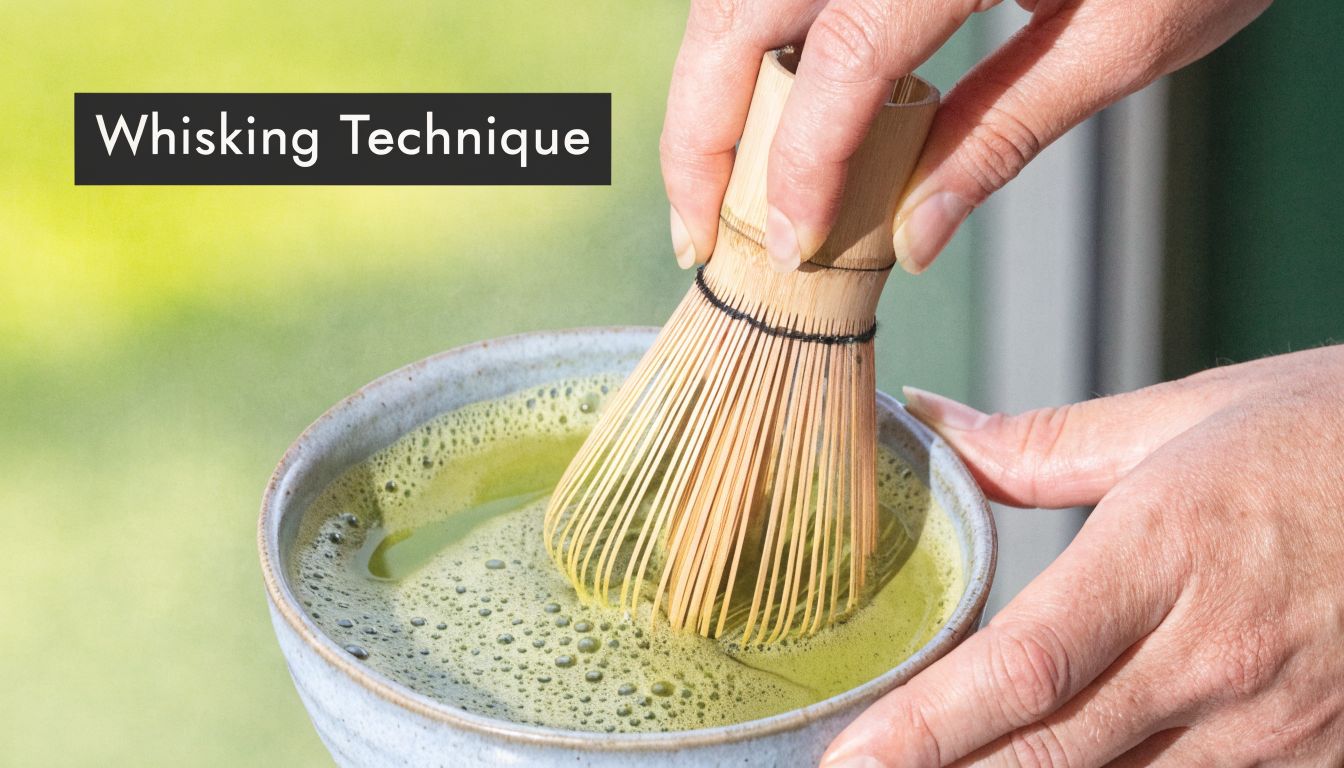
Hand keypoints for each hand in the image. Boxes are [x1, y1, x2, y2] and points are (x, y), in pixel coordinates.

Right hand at [662, 0, 1269, 273]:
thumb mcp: (1126, 39)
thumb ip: (1004, 134)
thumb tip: (913, 237)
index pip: (839, 57)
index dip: (799, 165)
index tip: (788, 248)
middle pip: (736, 7)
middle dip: (698, 126)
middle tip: (695, 227)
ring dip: (713, 79)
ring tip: (722, 175)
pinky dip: (754, 35)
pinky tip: (769, 97)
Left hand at [821, 345, 1343, 765]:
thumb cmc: (1330, 432)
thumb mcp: (1184, 417)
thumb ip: (1043, 443)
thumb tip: (934, 419)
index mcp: (1165, 551)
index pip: (1021, 665)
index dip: (926, 726)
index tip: (849, 757)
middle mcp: (1214, 654)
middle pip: (1053, 753)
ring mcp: (1273, 721)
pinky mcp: (1318, 756)